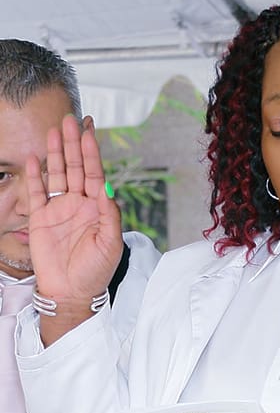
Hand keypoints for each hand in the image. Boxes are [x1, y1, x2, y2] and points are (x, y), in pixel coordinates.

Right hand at [26, 115, 122, 338]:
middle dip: (74, 144)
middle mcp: (79, 204)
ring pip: (57, 175)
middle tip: (71, 120)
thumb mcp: (111, 244)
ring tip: (54, 131)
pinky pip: (36, 193)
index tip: (90, 131)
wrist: (71, 292)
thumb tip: (108, 190)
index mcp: (98, 208)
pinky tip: (34, 159)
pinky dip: (35, 176)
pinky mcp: (41, 219)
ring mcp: (59, 209)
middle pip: (76, 167)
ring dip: (56, 154)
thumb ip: (111, 216)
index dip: (93, 153)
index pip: (96, 174)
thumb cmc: (95, 271)